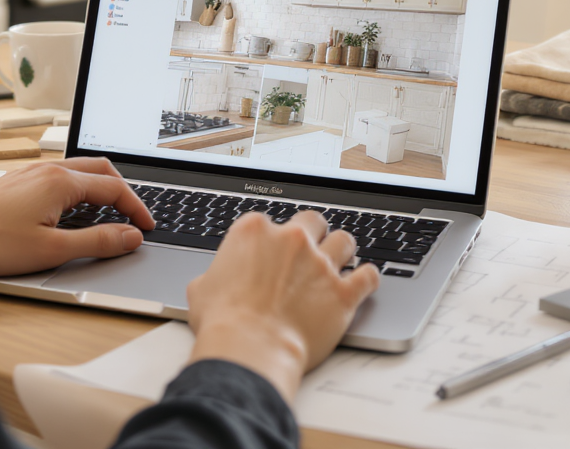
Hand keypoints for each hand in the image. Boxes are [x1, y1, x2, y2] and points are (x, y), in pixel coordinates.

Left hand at [0, 157, 154, 278]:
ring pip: (78, 171)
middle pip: (99, 170)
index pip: (113, 188)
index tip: (147, 228)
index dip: (136, 209)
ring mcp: (30, 173)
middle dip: (122, 192)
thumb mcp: (52, 250)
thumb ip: (97, 242)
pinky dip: (78, 190)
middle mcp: (47, 170)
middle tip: (134, 216)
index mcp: (60, 182)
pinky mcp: (17, 182)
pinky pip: (59, 177)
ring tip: (109, 213)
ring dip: (100, 188)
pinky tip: (72, 211)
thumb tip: (130, 237)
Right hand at [185, 211, 379, 401]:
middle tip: (309, 251)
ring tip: (340, 261)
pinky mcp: (343, 292)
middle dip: (313, 234)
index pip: (269, 222)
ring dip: (342, 250)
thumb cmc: (222, 322)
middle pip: (313, 221)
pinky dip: (367, 278)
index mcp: (255, 231)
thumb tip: (216, 280)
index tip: (273, 253)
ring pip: (344, 240)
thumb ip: (216, 275)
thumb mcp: (201, 289)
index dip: (272, 239)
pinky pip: (368, 276)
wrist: (250, 348)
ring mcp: (320, 264)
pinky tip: (363, 282)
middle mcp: (292, 240)